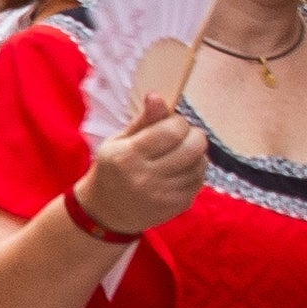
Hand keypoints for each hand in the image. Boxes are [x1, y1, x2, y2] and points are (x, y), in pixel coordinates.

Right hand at [71, 91, 211, 237]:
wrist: (105, 211)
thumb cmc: (113, 169)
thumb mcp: (119, 142)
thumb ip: (143, 121)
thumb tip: (157, 96)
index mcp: (128, 157)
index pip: (171, 131)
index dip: (178, 122)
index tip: (170, 123)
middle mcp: (146, 177)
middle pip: (193, 147)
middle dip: (193, 135)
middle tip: (181, 136)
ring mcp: (164, 194)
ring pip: (200, 163)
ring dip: (195, 154)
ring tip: (181, 153)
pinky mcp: (177, 205)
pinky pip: (199, 180)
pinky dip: (194, 171)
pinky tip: (180, 170)